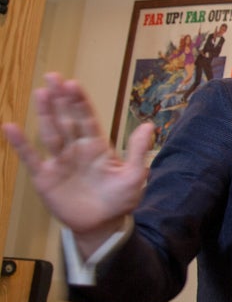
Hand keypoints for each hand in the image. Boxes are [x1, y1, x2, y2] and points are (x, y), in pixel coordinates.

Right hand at [1, 73, 153, 256]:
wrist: (103, 224)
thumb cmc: (120, 199)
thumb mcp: (134, 176)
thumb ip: (137, 152)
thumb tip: (148, 126)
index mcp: (97, 147)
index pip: (87, 119)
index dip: (79, 102)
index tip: (72, 83)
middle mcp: (76, 149)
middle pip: (66, 120)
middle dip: (60, 99)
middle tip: (53, 76)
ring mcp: (59, 161)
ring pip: (50, 133)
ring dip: (45, 114)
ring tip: (40, 93)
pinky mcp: (45, 177)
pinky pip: (31, 158)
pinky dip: (20, 144)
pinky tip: (10, 127)